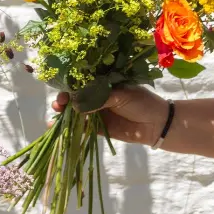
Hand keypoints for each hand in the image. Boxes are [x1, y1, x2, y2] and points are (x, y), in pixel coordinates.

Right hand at [51, 86, 170, 146]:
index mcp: (103, 84)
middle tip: (58, 105)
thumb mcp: (121, 95)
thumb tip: (75, 106)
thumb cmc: (142, 102)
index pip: (81, 84)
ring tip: (55, 117)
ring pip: (76, 114)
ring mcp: (97, 113)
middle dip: (64, 101)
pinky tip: (58, 129)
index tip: (63, 93)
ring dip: (64, 115)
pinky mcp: (99, 129)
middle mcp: (97, 98)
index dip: (70, 87)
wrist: (158, 124)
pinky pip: (82, 128)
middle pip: (75, 98)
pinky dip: (71, 129)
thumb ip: (99, 99)